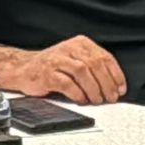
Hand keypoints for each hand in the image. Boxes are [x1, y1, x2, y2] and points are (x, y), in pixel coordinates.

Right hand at [12, 35, 126, 104]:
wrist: (24, 69)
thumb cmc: (52, 67)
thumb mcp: (75, 60)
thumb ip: (93, 68)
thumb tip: (114, 86)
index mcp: (80, 43)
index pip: (105, 57)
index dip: (115, 75)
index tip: (120, 89)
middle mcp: (70, 48)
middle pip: (95, 64)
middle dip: (106, 84)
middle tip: (110, 98)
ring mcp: (57, 60)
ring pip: (82, 72)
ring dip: (93, 89)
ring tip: (97, 100)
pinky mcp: (47, 73)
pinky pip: (67, 83)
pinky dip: (77, 93)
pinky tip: (81, 100)